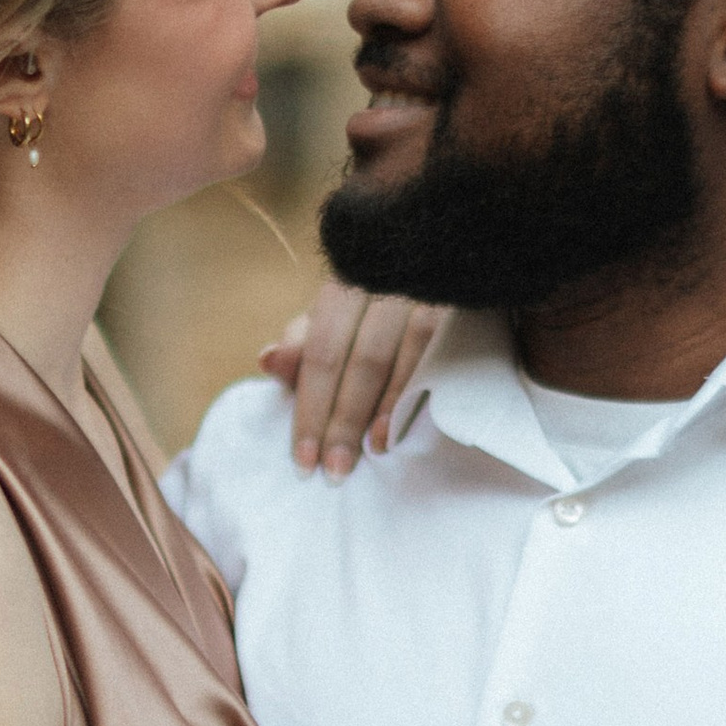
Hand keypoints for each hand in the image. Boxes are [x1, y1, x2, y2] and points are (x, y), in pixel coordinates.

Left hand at [258, 283, 446, 477]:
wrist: (451, 254)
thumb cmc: (380, 299)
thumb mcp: (339, 311)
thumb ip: (304, 340)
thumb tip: (266, 361)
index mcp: (345, 282)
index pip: (321, 352)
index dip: (311, 408)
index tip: (303, 460)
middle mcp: (383, 281)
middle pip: (358, 361)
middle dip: (342, 421)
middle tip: (334, 472)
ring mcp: (424, 289)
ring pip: (397, 356)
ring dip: (380, 412)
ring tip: (368, 455)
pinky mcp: (459, 301)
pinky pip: (435, 351)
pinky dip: (415, 392)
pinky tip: (400, 427)